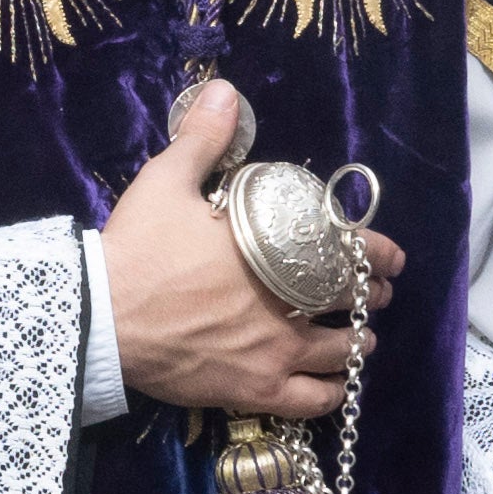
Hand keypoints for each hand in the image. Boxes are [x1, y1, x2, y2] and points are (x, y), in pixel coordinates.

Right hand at [92, 78, 350, 423]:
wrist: (99, 317)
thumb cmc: (137, 249)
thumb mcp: (166, 182)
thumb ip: (204, 140)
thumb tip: (226, 92)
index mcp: (275, 248)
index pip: (350, 248)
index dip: (379, 251)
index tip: (393, 255)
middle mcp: (288, 303)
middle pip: (352, 300)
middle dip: (370, 295)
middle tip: (374, 293)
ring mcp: (276, 351)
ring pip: (341, 352)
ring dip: (357, 342)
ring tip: (358, 337)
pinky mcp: (255, 390)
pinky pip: (313, 401)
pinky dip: (331, 391)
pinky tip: (332, 383)